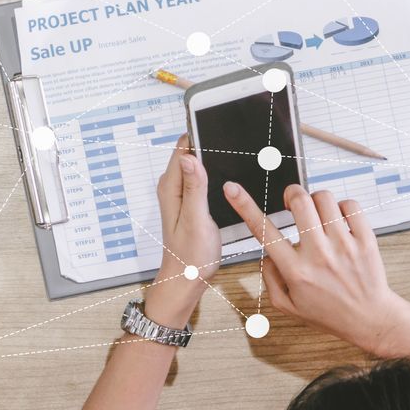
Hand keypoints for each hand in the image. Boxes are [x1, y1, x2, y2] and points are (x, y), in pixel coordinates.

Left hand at [145, 137, 220, 325]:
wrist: (187, 279)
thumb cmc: (191, 255)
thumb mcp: (196, 220)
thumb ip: (195, 188)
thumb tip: (190, 158)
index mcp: (171, 187)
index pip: (183, 148)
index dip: (201, 136)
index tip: (222, 129)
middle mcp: (173, 186)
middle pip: (191, 153)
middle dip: (211, 146)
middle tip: (237, 144)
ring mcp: (182, 194)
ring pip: (198, 166)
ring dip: (214, 160)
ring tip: (237, 157)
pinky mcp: (191, 202)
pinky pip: (202, 179)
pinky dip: (215, 175)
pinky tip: (230, 179)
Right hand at [224, 180, 409, 355]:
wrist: (372, 320)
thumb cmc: (330, 313)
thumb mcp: (288, 306)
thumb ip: (269, 278)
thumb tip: (266, 253)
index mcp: (295, 270)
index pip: (263, 230)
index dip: (244, 206)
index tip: (232, 189)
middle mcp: (318, 255)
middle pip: (299, 201)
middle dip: (291, 193)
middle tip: (291, 202)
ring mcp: (344, 246)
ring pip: (324, 198)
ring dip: (316, 200)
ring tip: (318, 214)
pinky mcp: (365, 241)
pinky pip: (351, 205)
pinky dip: (342, 206)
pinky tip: (339, 219)